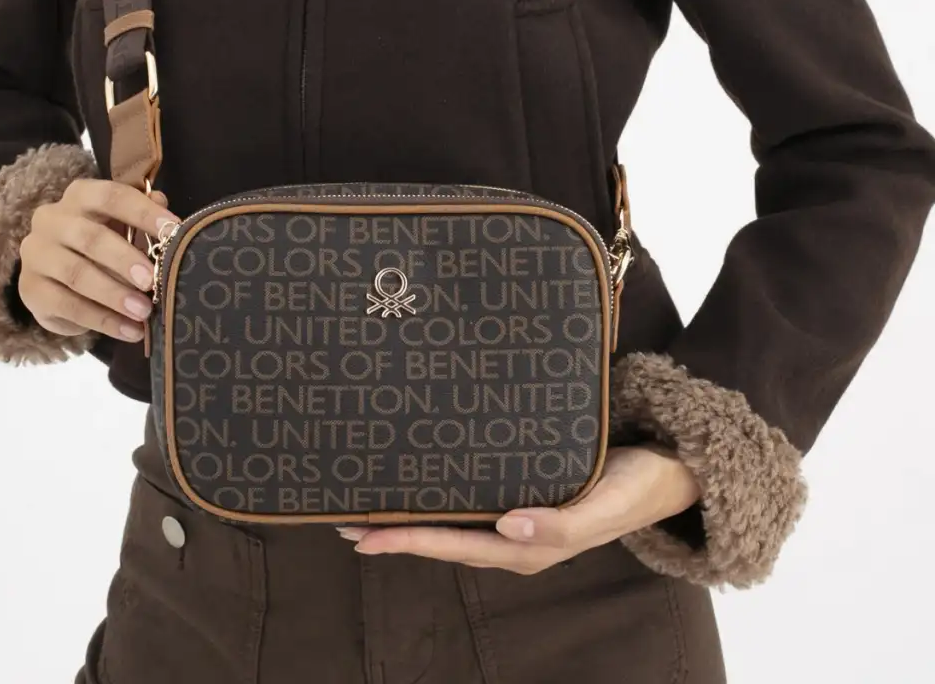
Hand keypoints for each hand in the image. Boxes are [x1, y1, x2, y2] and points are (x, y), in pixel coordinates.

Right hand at [17, 179, 180, 342]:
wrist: (55, 276)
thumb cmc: (99, 244)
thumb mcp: (121, 226)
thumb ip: (142, 215)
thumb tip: (162, 203)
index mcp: (79, 195)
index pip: (111, 196)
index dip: (143, 212)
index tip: (173, 230)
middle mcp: (50, 220)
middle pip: (90, 237)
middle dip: (124, 260)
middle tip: (151, 280)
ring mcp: (36, 255)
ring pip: (76, 274)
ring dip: (114, 295)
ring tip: (143, 312)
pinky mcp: (30, 290)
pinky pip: (67, 307)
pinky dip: (102, 321)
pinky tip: (129, 331)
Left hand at [335, 445, 701, 571]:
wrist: (667, 466)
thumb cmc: (635, 484)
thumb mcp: (607, 503)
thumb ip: (564, 523)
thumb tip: (508, 527)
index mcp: (530, 545)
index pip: (455, 544)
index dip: (407, 540)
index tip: (363, 535)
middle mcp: (516, 535)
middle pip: (444, 538)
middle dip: (395, 532)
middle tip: (343, 519)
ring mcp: (520, 516)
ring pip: (455, 520)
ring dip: (412, 514)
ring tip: (365, 504)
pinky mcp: (525, 490)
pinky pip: (473, 499)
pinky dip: (441, 494)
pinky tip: (422, 479)